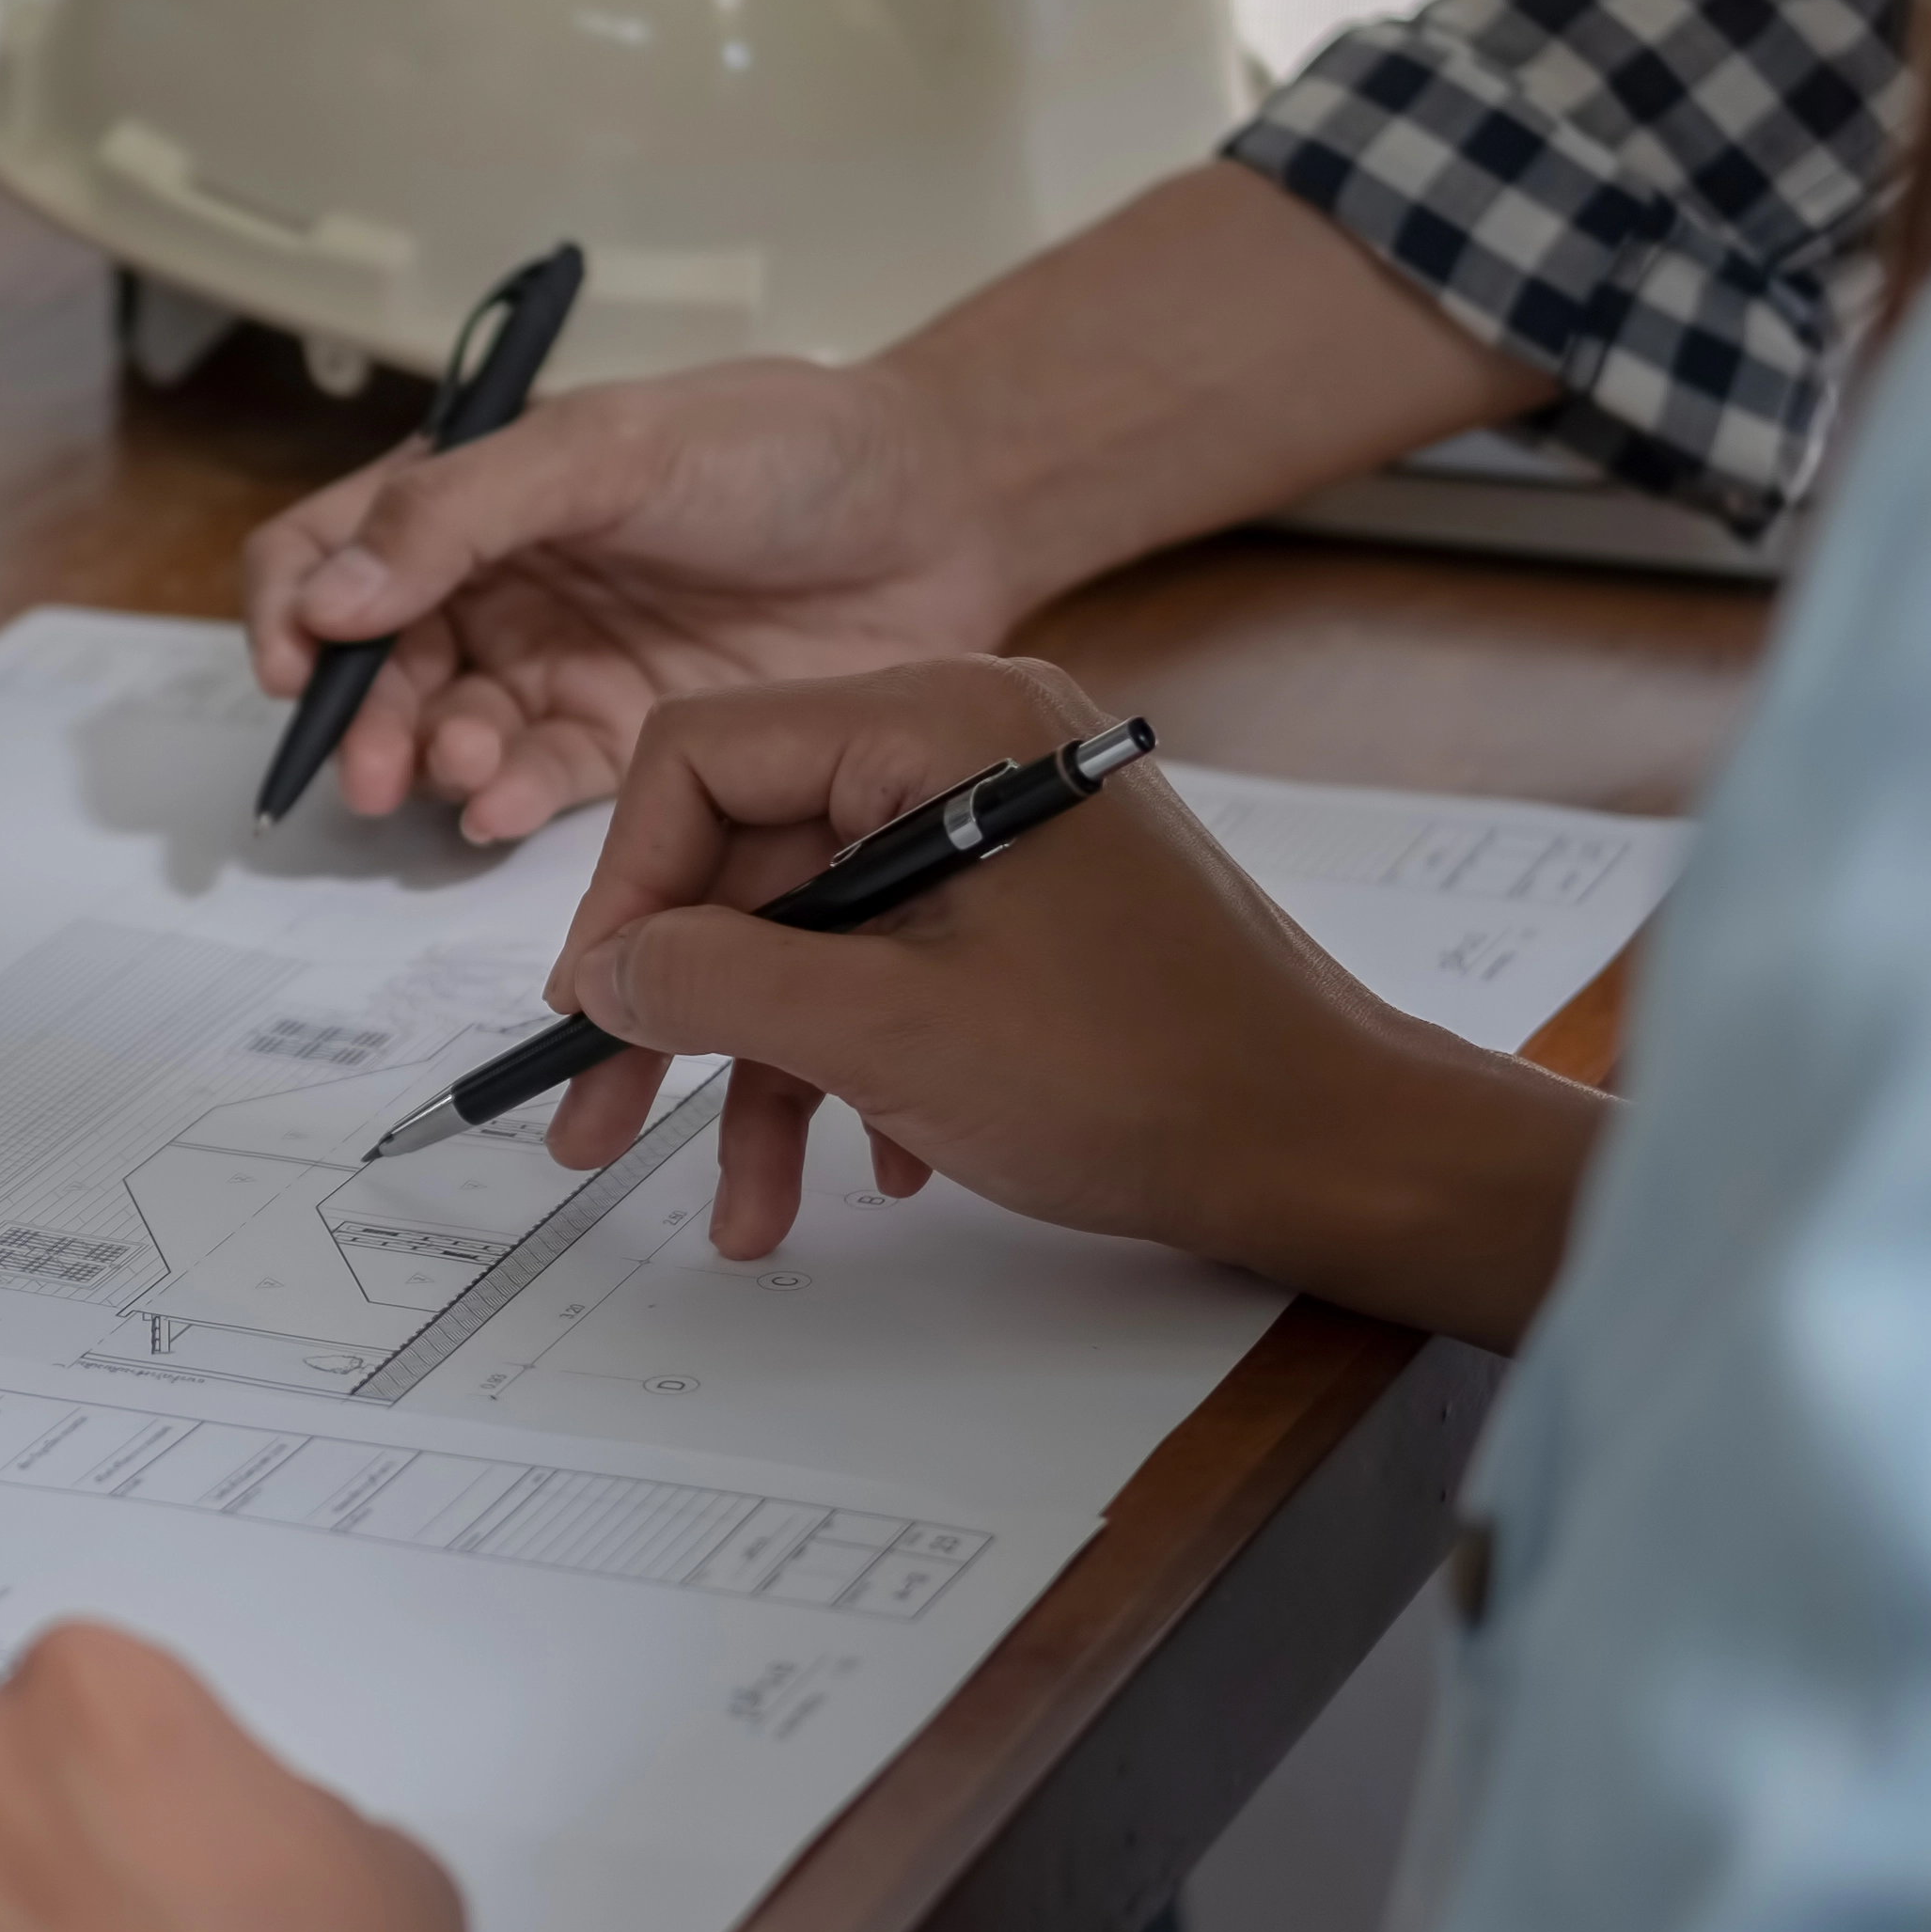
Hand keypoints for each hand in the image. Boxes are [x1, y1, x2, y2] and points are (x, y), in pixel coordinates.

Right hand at [240, 352, 1026, 844]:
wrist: (938, 510)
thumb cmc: (782, 444)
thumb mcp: (611, 447)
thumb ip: (462, 513)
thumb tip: (329, 594)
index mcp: (473, 495)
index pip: (326, 550)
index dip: (290, 609)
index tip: (296, 665)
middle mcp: (501, 585)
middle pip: (376, 666)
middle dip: (362, 721)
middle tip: (377, 768)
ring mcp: (560, 668)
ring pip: (446, 735)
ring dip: (432, 763)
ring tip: (463, 769)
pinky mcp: (628, 744)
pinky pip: (535, 787)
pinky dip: (504, 804)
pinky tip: (503, 810)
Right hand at [547, 657, 1614, 1344]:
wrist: (1335, 1148)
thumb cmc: (1152, 1077)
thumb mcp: (892, 1036)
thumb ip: (723, 986)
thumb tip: (610, 969)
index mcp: (942, 723)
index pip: (706, 755)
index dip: (627, 890)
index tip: (595, 1013)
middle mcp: (970, 746)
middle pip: (752, 853)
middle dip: (682, 1008)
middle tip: (598, 1123)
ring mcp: (1004, 827)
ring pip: (817, 931)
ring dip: (765, 1072)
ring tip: (743, 1208)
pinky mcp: (1030, 903)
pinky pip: (892, 961)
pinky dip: (856, 1064)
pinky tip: (867, 1167)